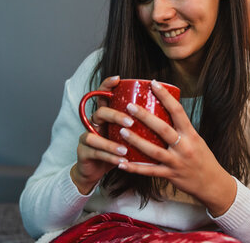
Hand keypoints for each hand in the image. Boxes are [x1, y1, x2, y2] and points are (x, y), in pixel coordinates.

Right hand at [70, 76, 134, 193]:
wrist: (95, 170)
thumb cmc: (116, 150)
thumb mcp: (127, 136)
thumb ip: (139, 126)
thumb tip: (166, 114)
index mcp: (106, 116)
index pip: (104, 95)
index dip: (107, 85)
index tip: (118, 78)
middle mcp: (94, 123)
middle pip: (100, 112)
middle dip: (115, 116)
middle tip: (130, 122)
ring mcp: (86, 137)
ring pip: (94, 136)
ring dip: (111, 143)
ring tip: (125, 149)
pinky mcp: (84, 152)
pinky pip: (96, 153)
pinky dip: (109, 156)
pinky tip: (121, 160)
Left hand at [116, 80, 236, 215]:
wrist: (213, 184)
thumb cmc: (203, 158)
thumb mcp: (196, 139)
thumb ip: (181, 129)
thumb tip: (164, 110)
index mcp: (191, 134)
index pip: (178, 111)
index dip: (166, 96)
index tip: (154, 84)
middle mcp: (184, 147)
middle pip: (163, 129)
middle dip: (145, 117)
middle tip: (129, 106)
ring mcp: (177, 162)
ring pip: (154, 151)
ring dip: (136, 141)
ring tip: (122, 131)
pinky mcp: (170, 175)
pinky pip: (150, 171)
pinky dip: (135, 168)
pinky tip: (121, 163)